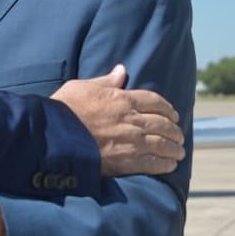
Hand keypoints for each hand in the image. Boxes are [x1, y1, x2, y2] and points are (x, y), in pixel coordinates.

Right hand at [52, 64, 184, 176]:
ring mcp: (131, 142)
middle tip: (179, 135)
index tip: (173, 114)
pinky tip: (170, 165)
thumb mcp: (83, 87)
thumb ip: (106, 80)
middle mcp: (132, 120)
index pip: (155, 102)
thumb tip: (121, 70)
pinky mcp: (126, 162)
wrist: (55, 137)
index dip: (167, 108)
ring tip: (179, 151)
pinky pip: (153, 163)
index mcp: (122, 100)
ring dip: (173, 148)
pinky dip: (165, 164)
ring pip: (162, 144)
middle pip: (163, 124)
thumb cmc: (64, 109)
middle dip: (174, 130)